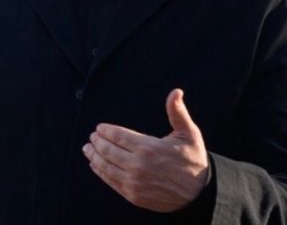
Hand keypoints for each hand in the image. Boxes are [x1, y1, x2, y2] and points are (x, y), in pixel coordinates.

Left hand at [81, 88, 209, 212]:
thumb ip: (177, 113)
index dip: (106, 131)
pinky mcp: (133, 195)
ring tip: (87, 148)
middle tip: (92, 137)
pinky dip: (100, 172)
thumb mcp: (189, 134)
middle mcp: (138, 165)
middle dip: (97, 142)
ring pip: (106, 166)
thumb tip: (176, 91)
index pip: (118, 136)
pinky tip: (95, 165)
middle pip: (108, 150)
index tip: (99, 127)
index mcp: (149, 148)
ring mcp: (134, 182)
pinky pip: (111, 181)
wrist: (200, 193)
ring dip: (93, 156)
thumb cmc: (193, 160)